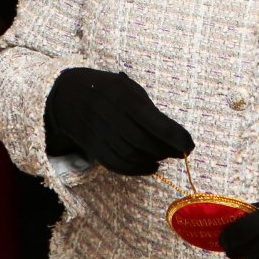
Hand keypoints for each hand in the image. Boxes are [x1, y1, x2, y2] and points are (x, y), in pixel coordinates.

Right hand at [43, 67, 193, 174]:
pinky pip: (116, 164)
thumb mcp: (129, 89)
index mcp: (123, 95)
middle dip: (166, 150)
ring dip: (153, 160)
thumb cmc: (109, 90)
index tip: (190, 146)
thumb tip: (175, 136)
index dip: (175, 137)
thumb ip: (149, 111)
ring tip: (164, 156)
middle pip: (143, 141)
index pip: (154, 121)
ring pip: (130, 155)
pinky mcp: (93, 146)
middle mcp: (110, 114)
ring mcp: (99, 131)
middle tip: (180, 152)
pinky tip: (150, 166)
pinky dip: (137, 169)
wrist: (69, 94)